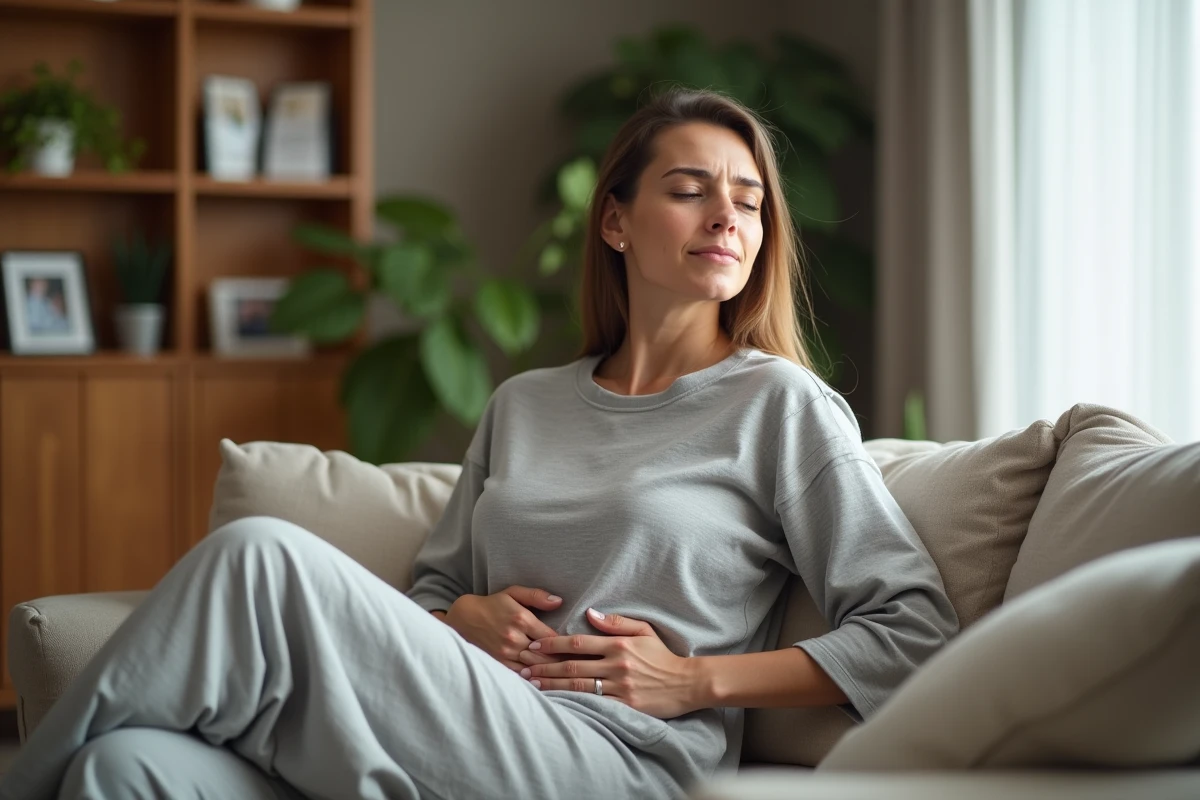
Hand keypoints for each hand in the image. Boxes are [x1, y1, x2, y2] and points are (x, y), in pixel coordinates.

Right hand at [445, 586, 569, 673]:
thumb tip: (559, 601)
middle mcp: (514, 638)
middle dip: (561, 661)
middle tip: (577, 667)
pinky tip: (543, 681)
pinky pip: (519, 675)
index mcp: (522, 619)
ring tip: (565, 676)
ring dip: (549, 672)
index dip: (566, 645)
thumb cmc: (492, 604)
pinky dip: (532, 678)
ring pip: (534, 667)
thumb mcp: (513, 593)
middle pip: (545, 655)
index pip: (552, 637)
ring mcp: (505, 653)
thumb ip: (537, 596)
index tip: (577, 649)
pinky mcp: (498, 663)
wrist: (463, 618)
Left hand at [517, 608, 700, 719]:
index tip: (535, 646)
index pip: (578, 642)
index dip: (553, 644)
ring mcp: (619, 686)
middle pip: (572, 665)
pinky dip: (572, 702)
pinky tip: (557, 702)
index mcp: (618, 645)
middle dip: (544, 666)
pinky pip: (592, 703)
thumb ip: (616, 622)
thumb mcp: (644, 631)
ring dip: (552, 684)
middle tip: (524, 667)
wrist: (686, 683)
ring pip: (577, 685)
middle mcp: (616, 665)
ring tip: (532, 684)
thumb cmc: (663, 656)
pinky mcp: (623, 705)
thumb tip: (590, 613)